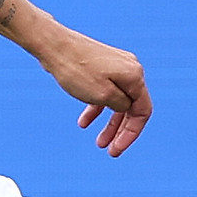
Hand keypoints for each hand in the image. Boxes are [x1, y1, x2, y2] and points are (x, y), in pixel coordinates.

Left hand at [33, 24, 151, 156]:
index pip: (142, 111)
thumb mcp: (103, 96)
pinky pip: (104, 92)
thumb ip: (121, 106)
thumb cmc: (77, 70)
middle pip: (131, 108)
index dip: (132, 133)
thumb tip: (126, 109)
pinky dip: (96, 108)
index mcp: (134, 76)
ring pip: (116, 101)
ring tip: (99, 143)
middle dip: (120, 131)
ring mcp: (115, 67)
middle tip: (109, 150)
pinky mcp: (100, 67)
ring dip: (108, 123)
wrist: (53, 45)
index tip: (117, 149)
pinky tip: (84, 123)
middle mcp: (130, 69)